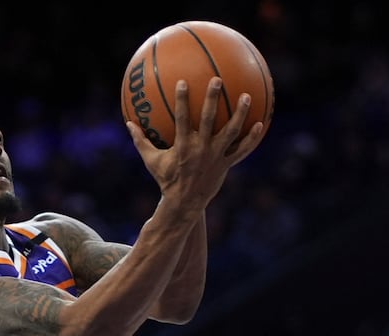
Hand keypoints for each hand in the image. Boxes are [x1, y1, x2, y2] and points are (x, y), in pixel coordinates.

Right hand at [125, 77, 264, 210]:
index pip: (181, 119)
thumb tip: (128, 124)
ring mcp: (215, 156)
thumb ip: (141, 141)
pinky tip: (261, 124)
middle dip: (212, 99)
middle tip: (217, 79)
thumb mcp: (151, 161)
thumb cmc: (166, 180)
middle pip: (208, 120)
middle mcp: (200, 149)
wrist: (184, 203)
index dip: (181, 100)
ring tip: (247, 96)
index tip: (183, 81)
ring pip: (230, 132)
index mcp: (182, 146)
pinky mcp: (226, 164)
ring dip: (240, 114)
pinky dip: (251, 138)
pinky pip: (241, 150)